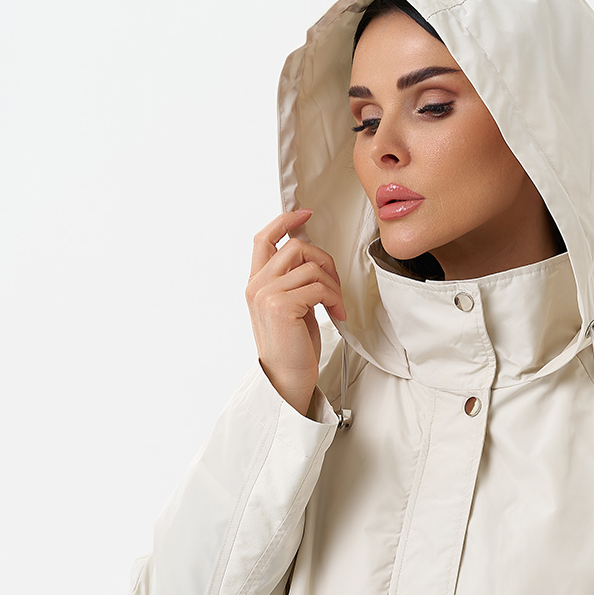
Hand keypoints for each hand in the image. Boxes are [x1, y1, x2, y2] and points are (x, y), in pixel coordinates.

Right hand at [245, 210, 346, 413]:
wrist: (287, 380)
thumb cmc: (293, 348)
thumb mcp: (291, 307)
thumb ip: (292, 281)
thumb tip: (313, 259)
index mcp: (256, 283)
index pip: (263, 238)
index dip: (285, 221)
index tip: (306, 214)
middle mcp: (257, 286)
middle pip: (296, 247)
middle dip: (324, 260)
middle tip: (335, 285)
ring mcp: (266, 295)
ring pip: (310, 266)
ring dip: (333, 284)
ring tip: (337, 305)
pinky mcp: (282, 306)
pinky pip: (318, 286)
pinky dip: (335, 298)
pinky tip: (338, 315)